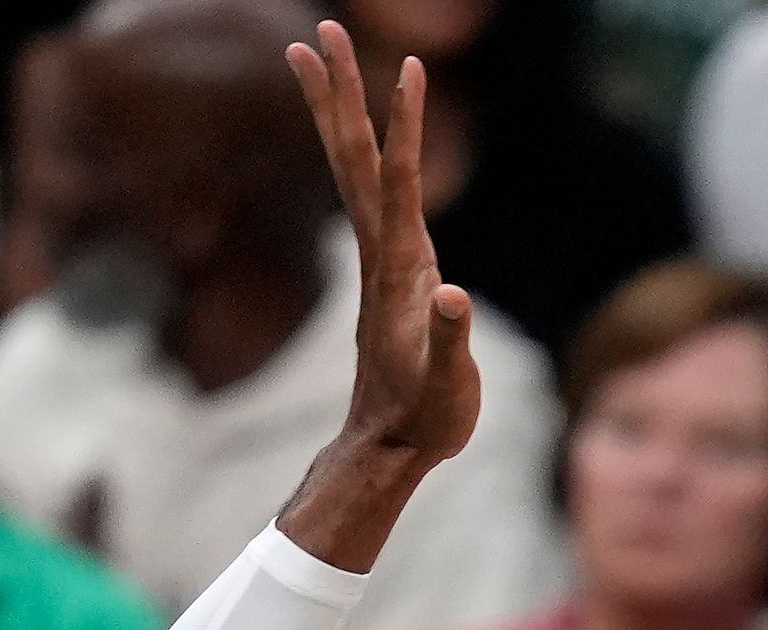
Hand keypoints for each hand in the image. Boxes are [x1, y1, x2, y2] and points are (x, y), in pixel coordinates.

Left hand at [293, 24, 479, 474]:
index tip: (408, 69)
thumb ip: (451, 342)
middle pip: (354, 158)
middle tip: (320, 31)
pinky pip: (372, 193)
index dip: (404, 126)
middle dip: (339, 92)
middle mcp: (381, 253)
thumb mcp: (449, 389)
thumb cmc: (424, 422)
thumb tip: (453, 297)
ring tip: (314, 54)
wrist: (387, 450)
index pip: (399, 182)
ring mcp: (382, 259)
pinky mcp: (390, 271)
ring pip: (353, 169)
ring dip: (336, 110)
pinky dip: (366, 151)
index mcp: (398, 269)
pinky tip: (367, 135)